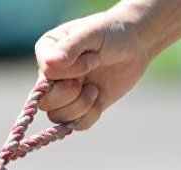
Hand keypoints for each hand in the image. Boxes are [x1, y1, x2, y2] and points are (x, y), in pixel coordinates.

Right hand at [35, 7, 151, 129]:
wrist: (135, 44)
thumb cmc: (111, 33)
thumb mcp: (92, 33)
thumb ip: (70, 47)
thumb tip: (49, 63)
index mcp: (46, 53)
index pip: (45, 73)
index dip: (69, 71)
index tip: (93, 57)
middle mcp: (49, 76)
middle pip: (45, 102)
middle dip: (70, 94)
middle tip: (88, 82)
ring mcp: (62, 94)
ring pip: (57, 117)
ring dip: (80, 106)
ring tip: (95, 90)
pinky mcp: (79, 108)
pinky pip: (75, 125)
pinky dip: (89, 116)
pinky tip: (99, 99)